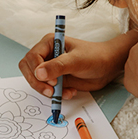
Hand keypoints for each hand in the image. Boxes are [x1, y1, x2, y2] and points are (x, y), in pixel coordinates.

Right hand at [18, 31, 137, 100]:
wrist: (108, 66)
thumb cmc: (95, 56)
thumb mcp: (77, 60)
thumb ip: (58, 66)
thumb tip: (38, 73)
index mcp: (49, 43)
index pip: (32, 57)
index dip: (37, 70)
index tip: (51, 81)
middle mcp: (47, 55)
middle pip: (28, 70)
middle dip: (37, 83)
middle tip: (51, 92)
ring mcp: (50, 68)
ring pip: (36, 82)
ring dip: (48, 91)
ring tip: (65, 93)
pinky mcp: (55, 79)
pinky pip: (47, 90)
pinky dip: (56, 95)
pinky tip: (70, 93)